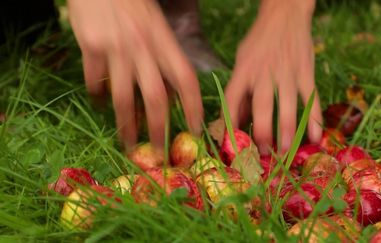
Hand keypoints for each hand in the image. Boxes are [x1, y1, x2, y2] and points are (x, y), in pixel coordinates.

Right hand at [68, 0, 202, 149]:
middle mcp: (144, 48)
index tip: (196, 130)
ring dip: (127, 125)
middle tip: (159, 151)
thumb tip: (170, 95)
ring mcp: (117, 48)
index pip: (186, 80)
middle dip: (160, 129)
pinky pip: (96, 80)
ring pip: (124, 97)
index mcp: (165, 42)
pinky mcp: (92, 47)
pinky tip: (100, 102)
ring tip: (129, 142)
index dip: (194, 107)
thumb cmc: (134, 4)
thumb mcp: (157, 27)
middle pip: (157, 97)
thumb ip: (163, 58)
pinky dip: (98, 95)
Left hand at [225, 0, 321, 154]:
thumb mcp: (241, 61)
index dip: (229, 123)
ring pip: (288, 107)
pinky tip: (315, 138)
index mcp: (243, 70)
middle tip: (264, 154)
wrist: (285, 15)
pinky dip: (314, 119)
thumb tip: (235, 120)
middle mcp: (264, 73)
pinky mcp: (306, 72)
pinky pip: (311, 99)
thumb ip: (239, 90)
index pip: (231, 99)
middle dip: (262, 133)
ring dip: (287, 132)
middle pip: (262, 107)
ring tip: (285, 152)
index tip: (232, 144)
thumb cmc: (258, 41)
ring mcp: (287, 73)